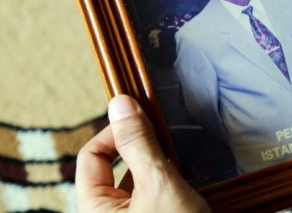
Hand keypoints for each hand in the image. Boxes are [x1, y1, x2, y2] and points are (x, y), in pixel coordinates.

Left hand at [76, 95, 210, 211]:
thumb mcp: (158, 182)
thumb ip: (138, 143)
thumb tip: (120, 103)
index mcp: (94, 210)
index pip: (90, 157)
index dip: (114, 132)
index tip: (143, 119)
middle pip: (113, 168)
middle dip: (140, 149)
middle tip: (164, 137)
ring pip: (135, 183)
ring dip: (156, 166)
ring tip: (180, 159)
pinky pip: (151, 196)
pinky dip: (166, 183)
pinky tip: (187, 181)